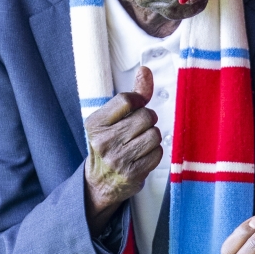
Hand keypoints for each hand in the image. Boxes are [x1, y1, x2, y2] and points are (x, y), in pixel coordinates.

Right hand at [83, 66, 162, 234]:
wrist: (99, 182)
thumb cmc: (109, 143)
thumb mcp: (112, 117)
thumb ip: (132, 94)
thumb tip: (145, 71)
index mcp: (95, 123)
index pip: (126, 99)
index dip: (138, 100)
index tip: (136, 106)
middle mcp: (104, 141)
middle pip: (145, 116)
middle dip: (148, 120)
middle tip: (139, 127)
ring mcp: (118, 159)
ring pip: (155, 134)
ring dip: (153, 136)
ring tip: (140, 142)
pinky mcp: (132, 173)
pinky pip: (158, 153)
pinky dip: (155, 152)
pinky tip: (142, 155)